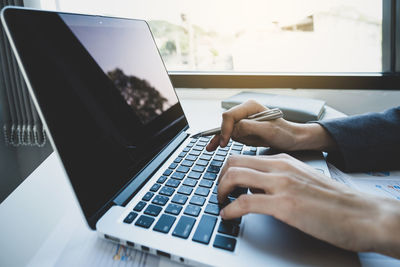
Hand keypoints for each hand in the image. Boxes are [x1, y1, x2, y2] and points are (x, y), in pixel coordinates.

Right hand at [206, 100, 335, 151]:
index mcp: (250, 106)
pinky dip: (222, 140)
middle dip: (221, 134)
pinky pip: (230, 134)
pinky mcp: (243, 130)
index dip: (225, 129)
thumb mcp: (268, 130)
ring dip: (223, 138)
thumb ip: (249, 127)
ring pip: (226, 129)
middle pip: (225, 122)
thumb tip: (233, 129)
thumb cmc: (284, 133)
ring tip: (221, 146)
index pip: (229, 116)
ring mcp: (244, 121)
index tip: (225, 142)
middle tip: (215, 147)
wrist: (293, 139)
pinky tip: (215, 146)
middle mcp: (245, 112)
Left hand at [217, 153, 399, 257]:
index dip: (227, 170)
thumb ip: (280, 179)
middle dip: (220, 178)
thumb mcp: (303, 180)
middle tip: (219, 193)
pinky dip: (230, 210)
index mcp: (283, 161)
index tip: (224, 183)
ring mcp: (281, 185)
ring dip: (220, 191)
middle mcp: (280, 168)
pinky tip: (228, 216)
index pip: (244, 157)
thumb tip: (257, 188)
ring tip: (221, 203)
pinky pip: (244, 203)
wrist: (363, 214)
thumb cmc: (335, 201)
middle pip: (233, 162)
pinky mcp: (284, 205)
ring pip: (235, 176)